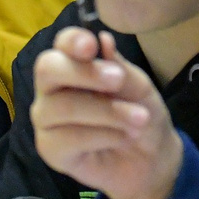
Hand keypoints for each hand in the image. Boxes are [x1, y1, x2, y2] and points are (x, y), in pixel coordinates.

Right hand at [30, 27, 179, 198]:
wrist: (152, 159)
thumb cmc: (140, 113)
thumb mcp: (139, 88)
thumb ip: (120, 67)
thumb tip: (104, 39)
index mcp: (72, 63)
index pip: (62, 43)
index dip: (72, 40)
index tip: (92, 46)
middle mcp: (51, 87)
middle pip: (47, 69)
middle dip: (83, 73)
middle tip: (118, 79)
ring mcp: (46, 118)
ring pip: (62, 106)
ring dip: (106, 112)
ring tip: (138, 119)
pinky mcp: (49, 149)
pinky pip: (67, 138)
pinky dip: (102, 136)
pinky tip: (121, 138)